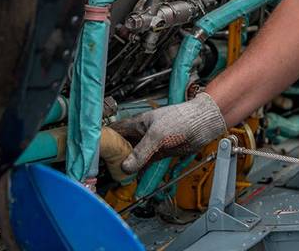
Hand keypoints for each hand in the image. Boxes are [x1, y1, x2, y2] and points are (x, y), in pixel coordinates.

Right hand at [112, 92, 226, 174]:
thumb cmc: (181, 119)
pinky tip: (133, 178)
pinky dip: (139, 171)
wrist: (203, 124)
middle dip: (113, 156)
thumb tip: (126, 166)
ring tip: (115, 176)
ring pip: (134, 156)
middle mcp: (143, 133)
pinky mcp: (161, 153)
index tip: (94, 150)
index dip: (105, 139)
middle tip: (103, 168)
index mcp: (138, 123)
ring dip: (126, 166)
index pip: (116, 131)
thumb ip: (141, 151)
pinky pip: (146, 163)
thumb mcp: (157, 135)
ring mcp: (152, 144)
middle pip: (123, 145)